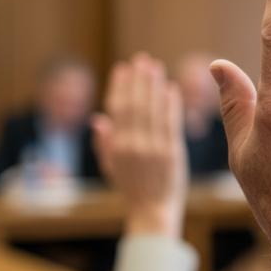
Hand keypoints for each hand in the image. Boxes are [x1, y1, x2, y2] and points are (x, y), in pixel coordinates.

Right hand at [93, 54, 187, 238]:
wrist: (152, 211)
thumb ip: (104, 143)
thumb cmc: (131, 189)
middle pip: (135, 105)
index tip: (122, 68)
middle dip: (138, 80)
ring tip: (155, 67)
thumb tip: (98, 119)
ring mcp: (154, 148)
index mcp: (116, 146)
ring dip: (154, 86)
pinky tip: (171, 89)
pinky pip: (171, 124)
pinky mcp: (172, 153)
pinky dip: (171, 105)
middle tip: (142, 60)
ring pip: (153, 110)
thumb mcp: (110, 167)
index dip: (120, 86)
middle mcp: (133, 144)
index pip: (118, 109)